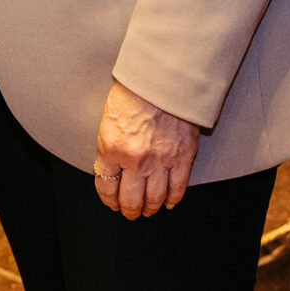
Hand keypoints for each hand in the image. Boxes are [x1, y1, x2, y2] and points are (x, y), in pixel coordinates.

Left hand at [92, 80, 198, 218]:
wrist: (162, 76)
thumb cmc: (133, 92)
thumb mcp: (108, 120)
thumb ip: (109, 148)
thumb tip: (110, 170)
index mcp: (111, 148)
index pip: (106, 187)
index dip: (108, 200)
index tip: (112, 203)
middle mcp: (135, 160)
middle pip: (131, 200)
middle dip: (129, 211)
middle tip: (130, 213)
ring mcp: (161, 160)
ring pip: (155, 199)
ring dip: (150, 208)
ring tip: (148, 210)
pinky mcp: (183, 157)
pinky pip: (178, 188)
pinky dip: (173, 199)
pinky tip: (168, 202)